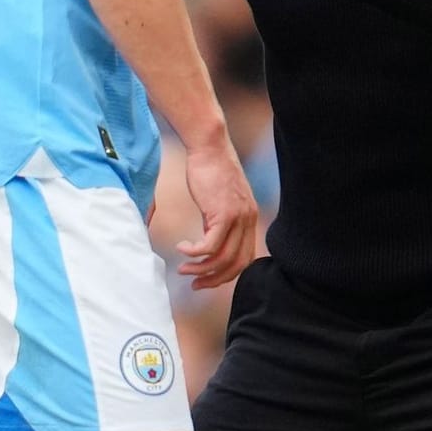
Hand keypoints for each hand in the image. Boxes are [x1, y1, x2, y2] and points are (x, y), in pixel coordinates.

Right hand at [176, 133, 258, 289]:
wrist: (209, 146)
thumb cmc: (209, 169)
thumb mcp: (218, 200)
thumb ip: (218, 221)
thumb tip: (207, 241)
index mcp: (249, 219)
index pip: (245, 259)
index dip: (227, 274)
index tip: (208, 278)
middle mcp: (248, 221)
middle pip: (236, 265)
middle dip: (214, 280)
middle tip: (195, 284)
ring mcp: (237, 218)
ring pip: (222, 259)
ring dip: (200, 270)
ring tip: (184, 270)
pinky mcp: (223, 213)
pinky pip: (209, 246)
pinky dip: (194, 253)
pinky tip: (182, 249)